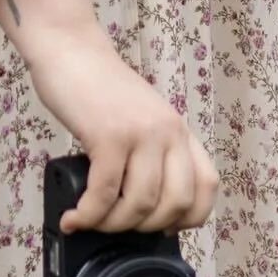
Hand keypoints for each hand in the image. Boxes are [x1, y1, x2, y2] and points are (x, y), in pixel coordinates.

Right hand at [24, 24, 217, 234]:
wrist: (69, 49)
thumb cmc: (97, 88)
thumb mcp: (140, 117)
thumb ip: (151, 151)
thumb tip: (145, 206)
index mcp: (178, 128)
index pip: (208, 184)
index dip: (190, 217)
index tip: (163, 228)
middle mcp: (168, 130)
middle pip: (176, 203)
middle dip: (146, 227)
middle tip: (119, 225)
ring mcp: (140, 133)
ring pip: (141, 205)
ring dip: (112, 225)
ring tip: (90, 220)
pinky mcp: (109, 136)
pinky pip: (104, 194)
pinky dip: (88, 215)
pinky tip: (74, 217)